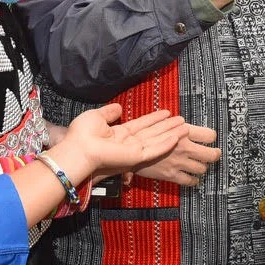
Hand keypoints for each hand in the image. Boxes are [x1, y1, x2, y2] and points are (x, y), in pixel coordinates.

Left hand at [53, 105, 186, 182]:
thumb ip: (109, 112)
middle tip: (182, 120)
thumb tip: (119, 108)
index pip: (140, 125)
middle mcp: (127, 143)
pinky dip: (166, 144)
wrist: (78, 148)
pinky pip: (155, 150)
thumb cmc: (82, 134)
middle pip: (152, 133)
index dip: (154, 119)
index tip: (166, 113)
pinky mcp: (136, 156)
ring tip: (185, 126)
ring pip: (157, 141)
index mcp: (117, 134)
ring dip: (171, 133)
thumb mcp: (96, 116)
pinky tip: (177, 137)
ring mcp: (133, 151)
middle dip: (167, 126)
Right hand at [136, 123, 220, 186]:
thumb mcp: (162, 124)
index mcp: (184, 132)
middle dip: (214, 155)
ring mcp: (179, 163)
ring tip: (199, 165)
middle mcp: (185, 148)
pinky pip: (190, 181)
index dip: (211, 138)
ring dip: (202, 167)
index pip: (210, 136)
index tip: (209, 140)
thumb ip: (178, 126)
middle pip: (212, 155)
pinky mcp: (172, 175)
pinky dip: (193, 180)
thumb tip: (186, 123)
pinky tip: (192, 177)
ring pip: (202, 168)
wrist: (130, 150)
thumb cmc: (145, 135)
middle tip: (214, 154)